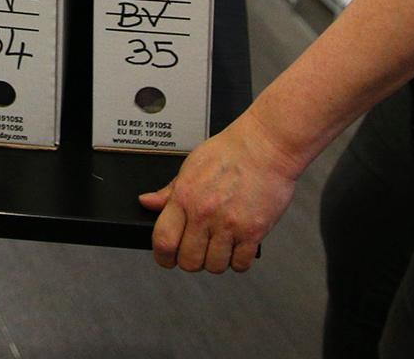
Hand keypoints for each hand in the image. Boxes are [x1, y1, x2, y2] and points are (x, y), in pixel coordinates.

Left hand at [138, 115, 299, 272]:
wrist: (266, 146)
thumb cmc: (230, 151)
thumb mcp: (191, 165)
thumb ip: (169, 191)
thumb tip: (147, 202)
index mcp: (185, 197)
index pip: (163, 240)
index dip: (162, 256)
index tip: (166, 258)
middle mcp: (205, 214)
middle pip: (189, 261)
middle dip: (190, 260)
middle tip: (197, 251)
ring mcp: (230, 224)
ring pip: (215, 266)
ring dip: (216, 261)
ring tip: (219, 247)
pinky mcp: (253, 231)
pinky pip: (241, 264)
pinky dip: (238, 261)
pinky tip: (238, 247)